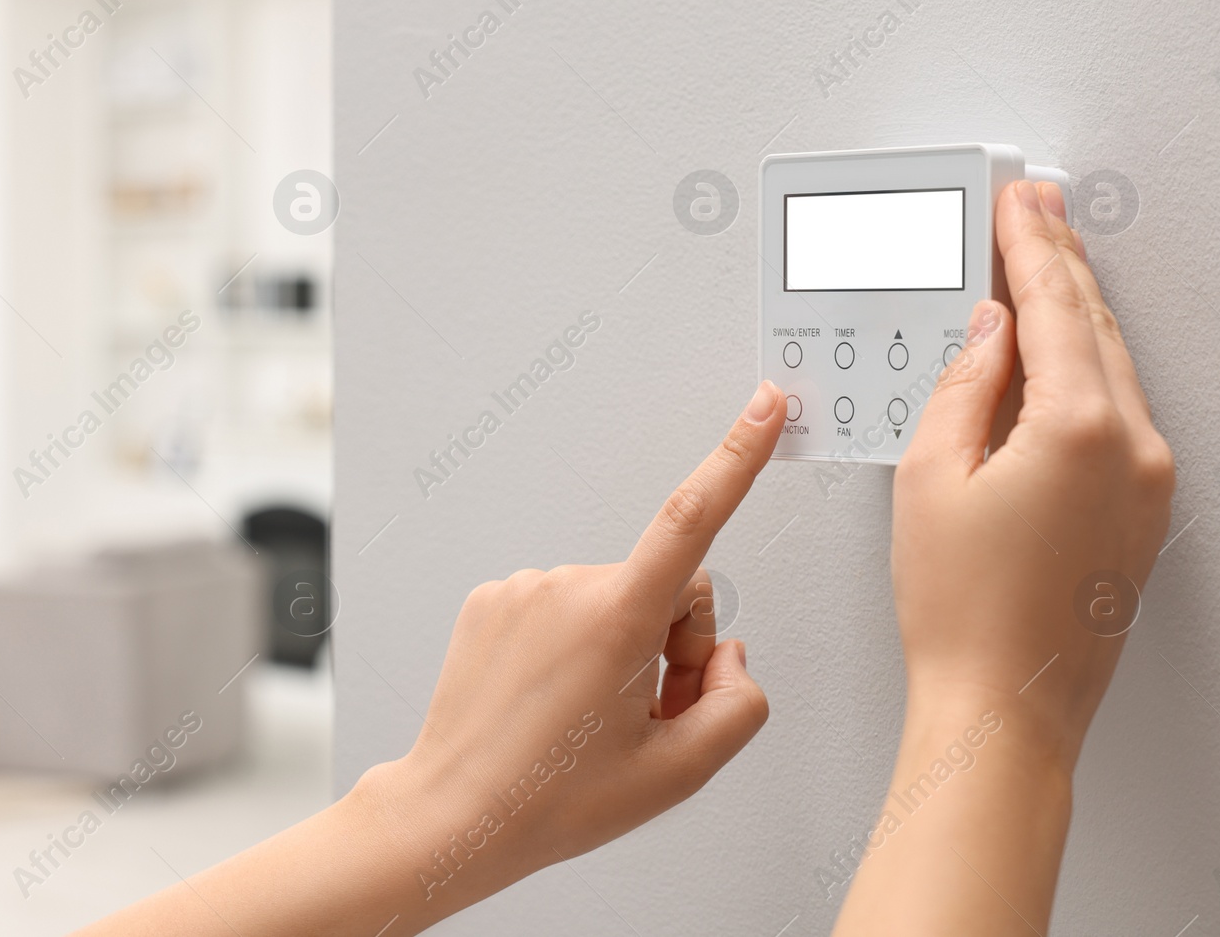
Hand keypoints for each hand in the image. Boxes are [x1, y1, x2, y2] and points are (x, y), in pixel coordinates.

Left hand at [358, 380, 786, 923]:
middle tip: (649, 718)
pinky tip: (552, 698)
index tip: (764, 406)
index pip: (694, 519)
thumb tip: (727, 654)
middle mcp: (567, 585)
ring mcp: (524, 587)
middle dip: (675, 645)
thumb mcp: (680, 772)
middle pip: (667, 591)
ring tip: (591, 718)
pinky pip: (564, 606)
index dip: (737, 457)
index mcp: (617, 617)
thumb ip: (739, 703)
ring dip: (622, 648)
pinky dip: (573, 644)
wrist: (455, 814)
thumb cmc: (555, 799)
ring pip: (614, 599)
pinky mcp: (492, 598)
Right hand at [832, 179, 1174, 935]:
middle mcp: (1135, 448)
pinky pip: (1120, 413)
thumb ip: (964, 386)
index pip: (1054, 306)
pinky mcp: (1142, 513)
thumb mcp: (931, 477)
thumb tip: (987, 333)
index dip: (1028, 244)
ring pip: (1113, 366)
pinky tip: (1053, 357)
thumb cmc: (962, 613)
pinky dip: (1086, 369)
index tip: (1015, 202)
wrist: (1005, 707)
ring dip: (1075, 313)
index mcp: (1082, 428)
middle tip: (1032, 212)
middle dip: (1060, 262)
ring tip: (1039, 271)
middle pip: (1096, 325)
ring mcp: (1148, 484)